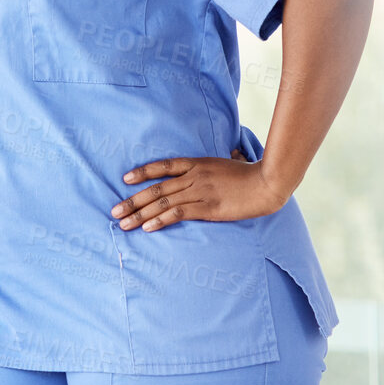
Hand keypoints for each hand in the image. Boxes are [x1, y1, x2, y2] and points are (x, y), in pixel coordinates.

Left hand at [109, 148, 290, 230]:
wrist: (268, 183)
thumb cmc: (251, 174)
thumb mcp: (228, 162)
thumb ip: (217, 164)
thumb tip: (224, 157)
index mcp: (197, 163)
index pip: (163, 166)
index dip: (142, 172)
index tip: (125, 179)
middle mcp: (193, 176)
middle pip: (156, 188)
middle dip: (132, 200)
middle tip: (114, 210)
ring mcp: (199, 191)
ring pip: (162, 202)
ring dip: (140, 214)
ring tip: (123, 223)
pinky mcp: (207, 208)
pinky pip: (178, 213)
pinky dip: (160, 220)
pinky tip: (147, 227)